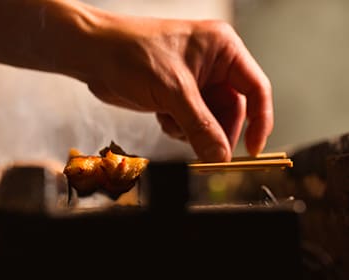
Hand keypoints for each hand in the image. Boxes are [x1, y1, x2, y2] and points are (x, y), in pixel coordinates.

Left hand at [84, 18, 272, 161]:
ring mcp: (193, 80)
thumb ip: (200, 126)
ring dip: (195, 131)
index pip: (256, 88)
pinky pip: (190, 121)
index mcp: (222, 50)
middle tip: (209, 154)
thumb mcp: (173, 90)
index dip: (259, 120)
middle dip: (218, 132)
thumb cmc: (132, 53)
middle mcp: (212, 64)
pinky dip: (179, 128)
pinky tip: (163, 118)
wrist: (94, 54)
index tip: (253, 149)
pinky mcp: (175, 94)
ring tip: (174, 124)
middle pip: (232, 110)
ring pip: (209, 119)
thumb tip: (221, 156)